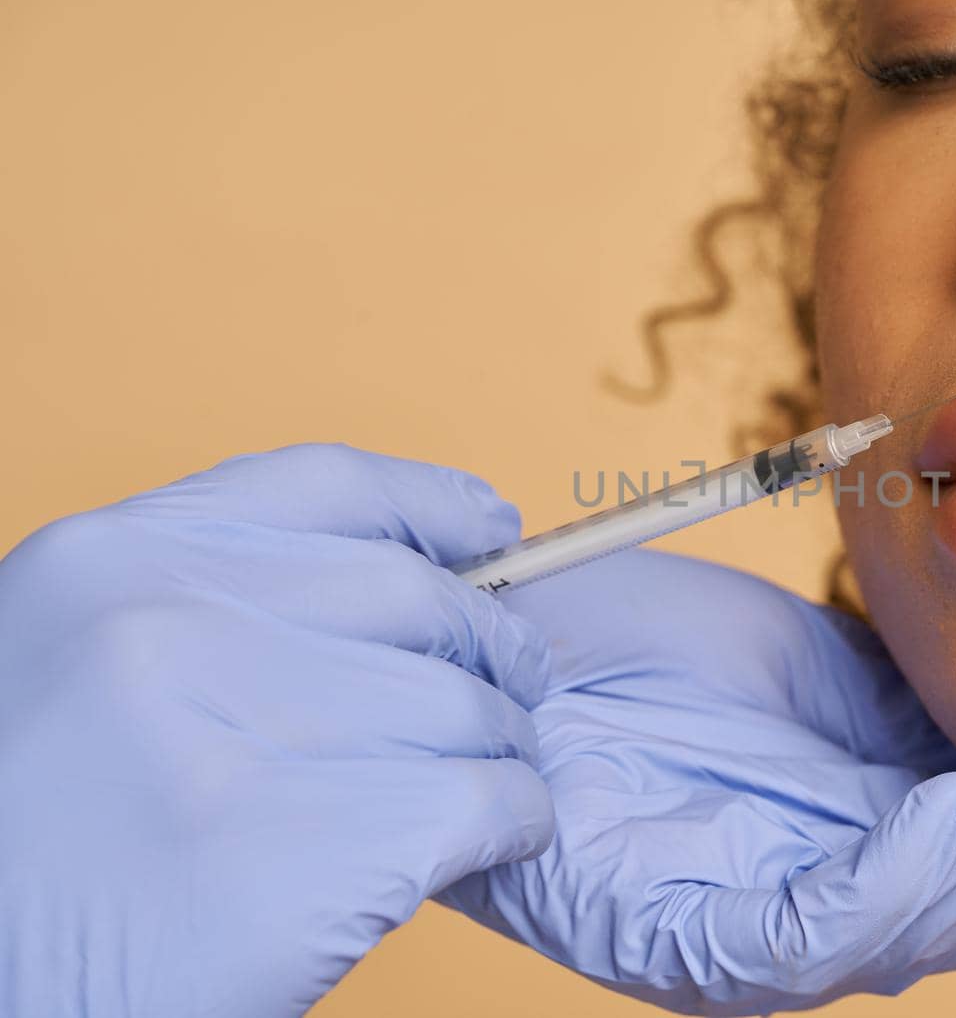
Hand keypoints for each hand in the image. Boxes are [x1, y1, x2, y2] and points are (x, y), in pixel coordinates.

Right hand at [0, 444, 552, 1016]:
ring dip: (500, 745)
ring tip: (486, 780)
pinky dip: (514, 818)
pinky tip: (495, 839)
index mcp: (107, 562)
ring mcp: (230, 738)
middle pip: (417, 597)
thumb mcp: (73, 669)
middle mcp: (164, 625)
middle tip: (517, 686)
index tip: (495, 528)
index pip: (325, 485)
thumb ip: (201, 607)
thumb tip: (397, 579)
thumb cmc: (32, 847)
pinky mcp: (295, 861)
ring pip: (461, 706)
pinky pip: (482, 802)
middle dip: (491, 643)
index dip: (430, 504)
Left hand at [438, 548, 955, 1014]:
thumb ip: (933, 695)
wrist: (486, 662)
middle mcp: (860, 894)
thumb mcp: (817, 661)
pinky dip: (907, 873)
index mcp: (897, 828)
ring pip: (955, 922)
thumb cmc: (640, 659)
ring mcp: (782, 928)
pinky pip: (817, 929)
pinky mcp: (693, 941)